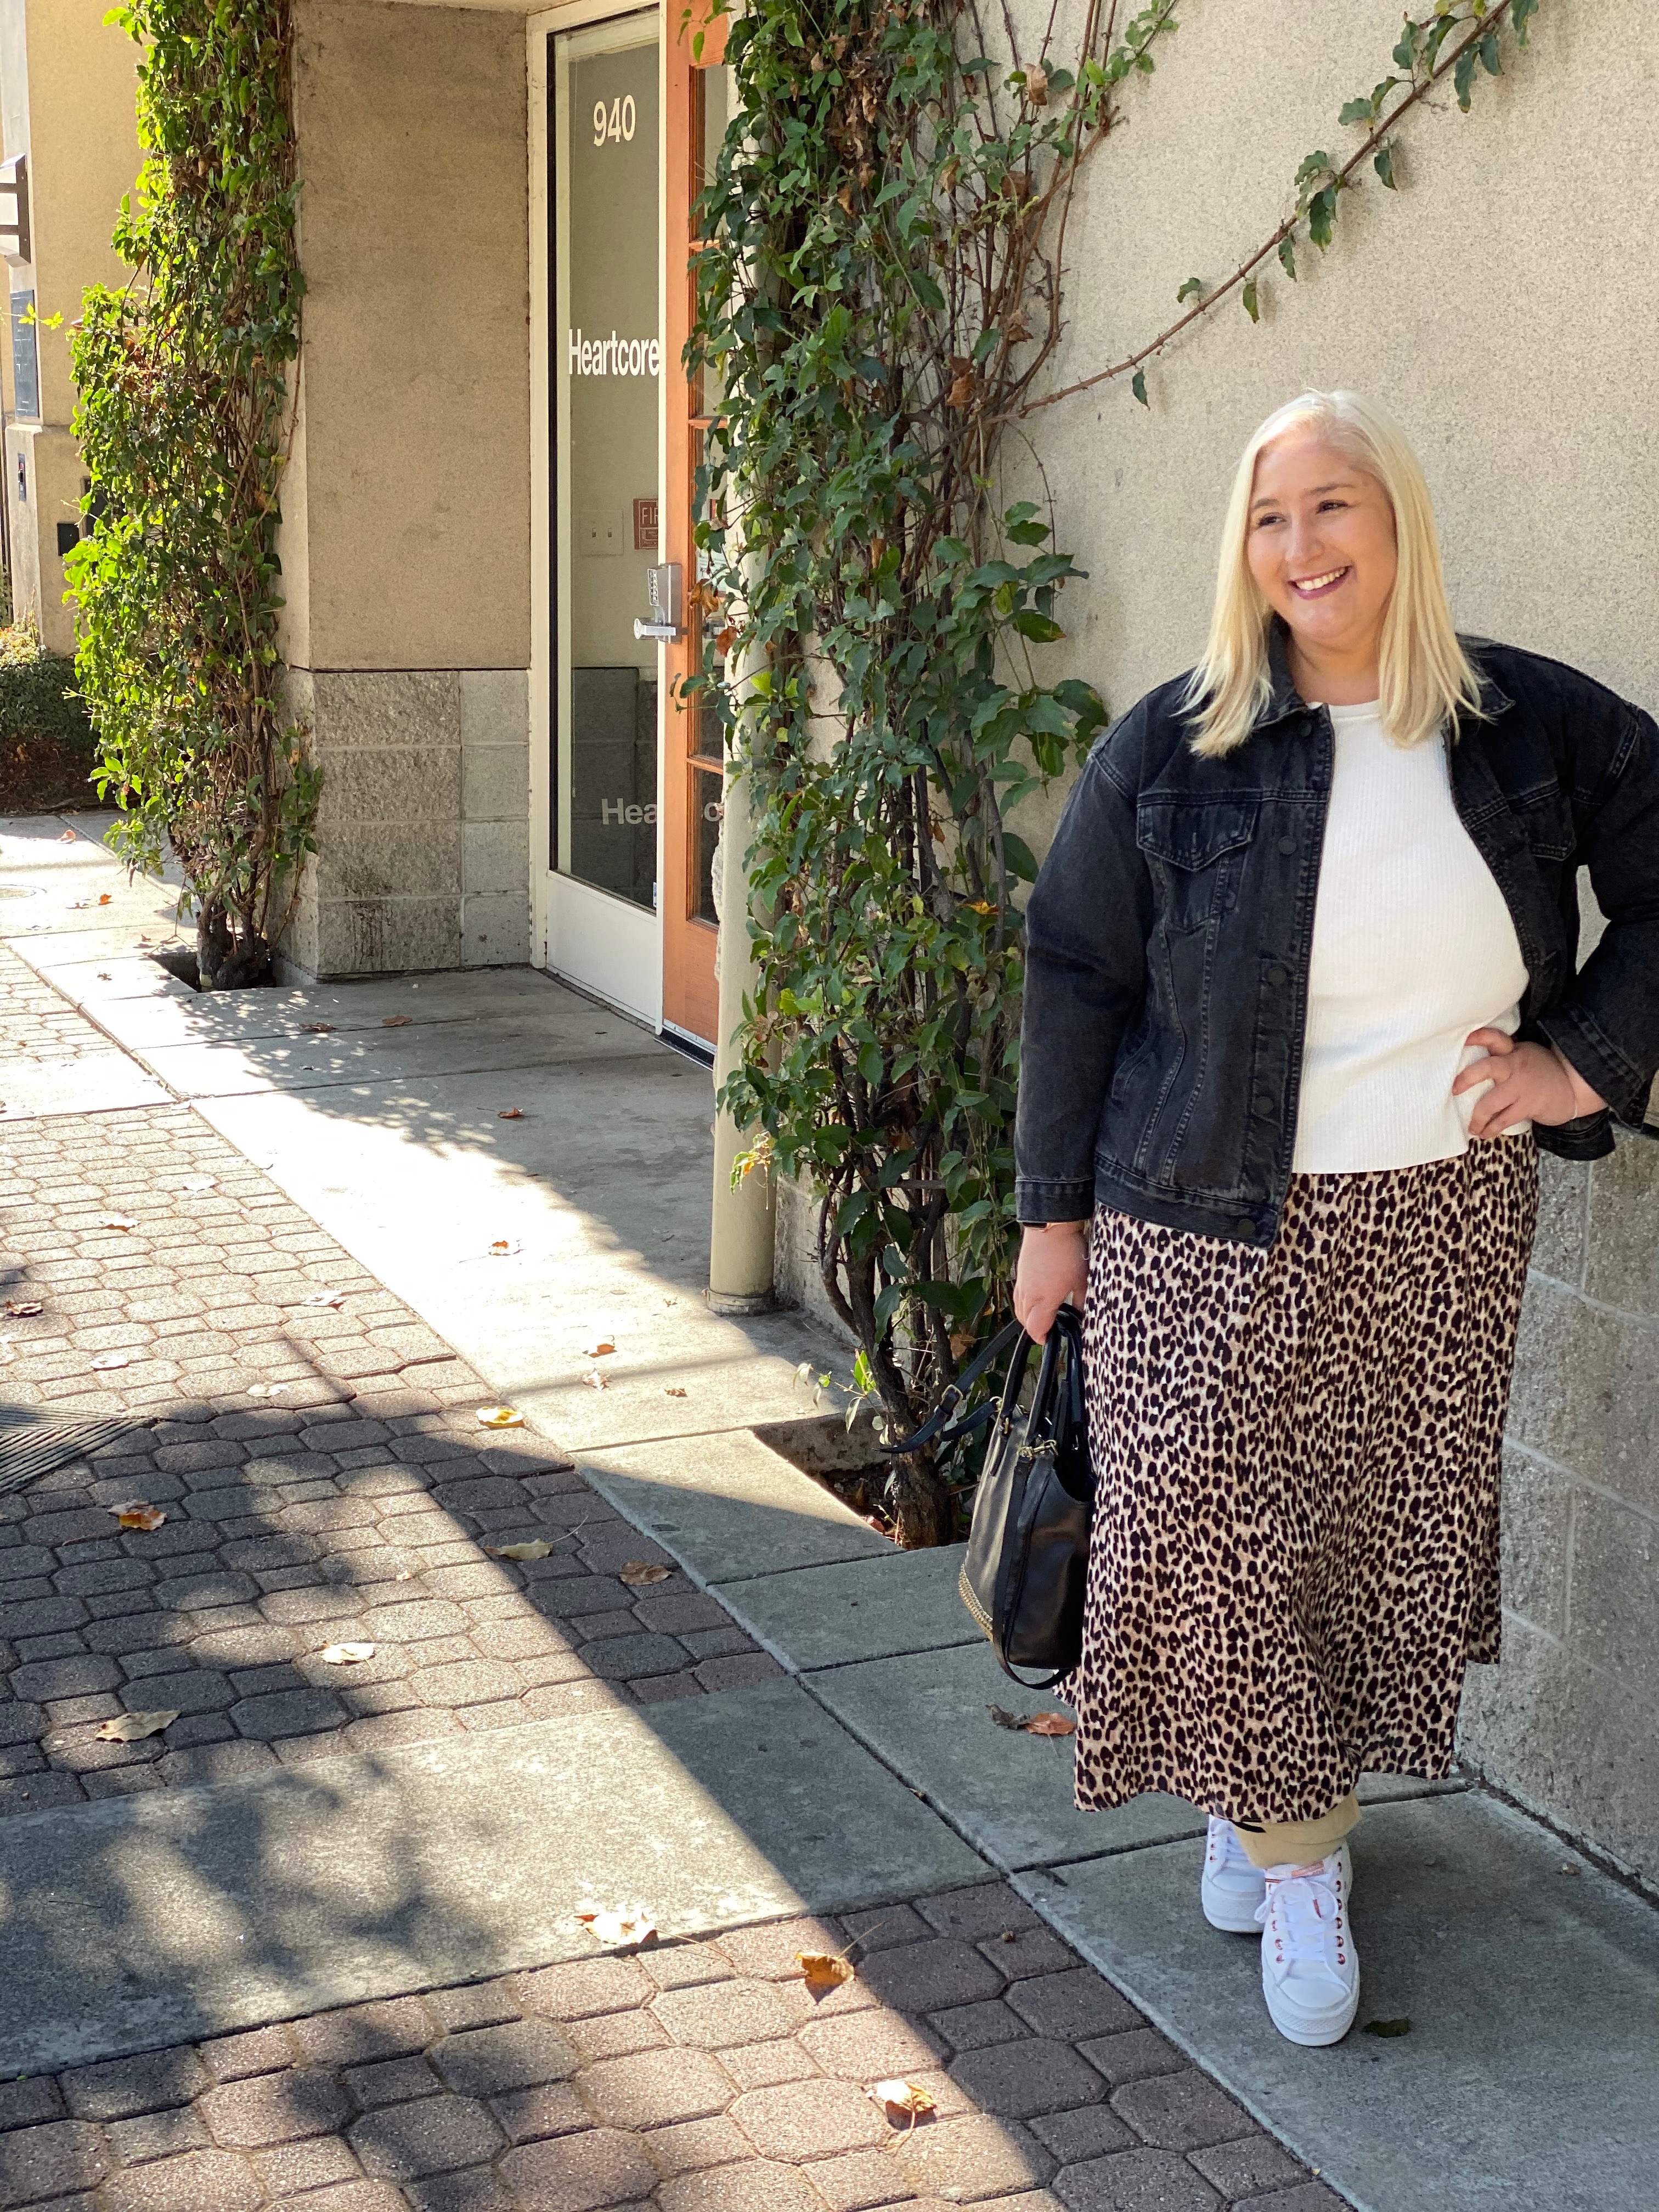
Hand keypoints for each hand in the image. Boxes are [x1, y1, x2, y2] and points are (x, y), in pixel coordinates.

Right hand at [1013, 1220, 1089, 1341]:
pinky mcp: (1020, 1273)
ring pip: (1019, 1309)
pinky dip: (1025, 1303)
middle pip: (1024, 1321)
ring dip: (1028, 1317)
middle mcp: (1028, 1295)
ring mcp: (1022, 1284)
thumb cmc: (1068, 1252)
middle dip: (1035, 1329)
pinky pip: (1018, 1296)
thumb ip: (1080, 1302)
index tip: (1050, 1340)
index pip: (1036, 1329)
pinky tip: (1037, 1298)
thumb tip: (1081, 1315)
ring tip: (1043, 1315)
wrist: (1051, 1226)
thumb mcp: (1082, 1280)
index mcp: (1044, 1300)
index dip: (1042, 1338)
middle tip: (1050, 1329)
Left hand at [1454, 1029, 1605, 1136]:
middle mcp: (1515, 1066)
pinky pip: (1503, 1120)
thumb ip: (1503, 1055)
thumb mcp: (1524, 1054)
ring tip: (1472, 1127)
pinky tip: (1484, 1134)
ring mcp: (1521, 1087)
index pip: (1495, 1039)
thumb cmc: (1540, 1070)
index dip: (1479, 1037)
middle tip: (1454, 1089)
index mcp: (1512, 1051)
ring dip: (1477, 1117)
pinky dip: (1491, 1129)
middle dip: (1467, 1079)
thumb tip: (1469, 1060)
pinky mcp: (1528, 1106)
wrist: (1572, 1087)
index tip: (1465, 1039)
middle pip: (1487, 1068)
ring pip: (1491, 1102)